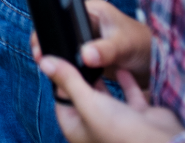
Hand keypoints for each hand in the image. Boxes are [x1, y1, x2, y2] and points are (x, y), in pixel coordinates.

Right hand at [29, 0, 151, 87]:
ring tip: (48, 67)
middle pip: (59, 30)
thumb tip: (85, 55)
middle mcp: (85, 22)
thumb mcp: (125, 45)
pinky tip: (63, 74)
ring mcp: (86, 38)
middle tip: (40, 58)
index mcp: (91, 10)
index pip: (61, 14)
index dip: (49, 28)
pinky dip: (68, 65)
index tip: (41, 44)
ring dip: (57, 56)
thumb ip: (106, 50)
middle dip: (49, 44)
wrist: (156, 63)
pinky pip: (72, 58)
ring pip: (63, 45)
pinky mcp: (88, 53)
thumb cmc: (144, 45)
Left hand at [40, 55, 182, 142]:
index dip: (59, 81)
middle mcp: (97, 128)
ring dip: (102, 79)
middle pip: (83, 97)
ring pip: (106, 96)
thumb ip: (68, 81)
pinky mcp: (139, 116)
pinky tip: (122, 67)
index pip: (61, 101)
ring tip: (93, 57)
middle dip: (80, 77)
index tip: (58, 59)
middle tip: (76, 53)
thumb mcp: (88, 102)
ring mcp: (120, 123)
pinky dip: (125, 82)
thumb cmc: (121, 131)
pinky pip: (129, 95)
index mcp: (78, 130)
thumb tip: (45, 62)